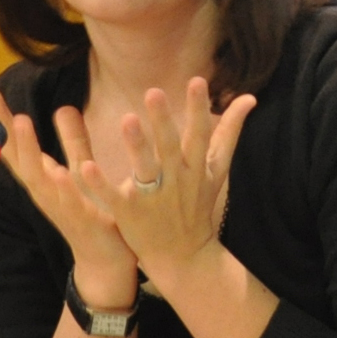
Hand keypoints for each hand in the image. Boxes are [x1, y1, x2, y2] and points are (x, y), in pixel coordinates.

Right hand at [0, 85, 136, 288]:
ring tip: (20, 123)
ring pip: (40, 178)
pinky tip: (59, 173)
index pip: (17, 146)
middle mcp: (46, 192)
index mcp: (44, 178)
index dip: (1, 121)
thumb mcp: (81, 171)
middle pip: (21, 158)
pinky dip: (64, 189)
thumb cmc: (91, 213)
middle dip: (7, 130)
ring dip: (29, 151)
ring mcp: (62, 208)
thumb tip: (62, 107)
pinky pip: (72, 204)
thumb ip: (74, 142)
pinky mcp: (85, 222)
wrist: (105, 260)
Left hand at [75, 78, 257, 284]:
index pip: (200, 134)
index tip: (197, 81)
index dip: (199, 108)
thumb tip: (249, 97)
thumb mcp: (217, 169)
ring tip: (126, 120)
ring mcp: (153, 198)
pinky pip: (115, 197)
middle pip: (171, 148)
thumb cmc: (197, 204)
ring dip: (137, 146)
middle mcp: (177, 181)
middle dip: (164, 121)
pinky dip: (103, 183)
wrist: (184, 256)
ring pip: (146, 169)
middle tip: (154, 92)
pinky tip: (87, 166)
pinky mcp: (130, 214)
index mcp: (197, 167)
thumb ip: (229, 131)